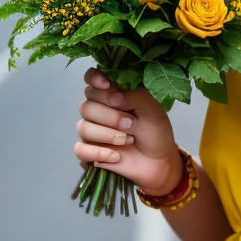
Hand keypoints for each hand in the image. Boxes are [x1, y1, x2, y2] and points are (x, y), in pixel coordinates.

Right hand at [74, 68, 181, 194]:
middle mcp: (98, 109)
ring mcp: (92, 131)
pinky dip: (97, 153)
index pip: (91, 79)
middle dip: (109, 115)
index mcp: (112, 94)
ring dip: (107, 134)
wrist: (159, 161)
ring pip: (83, 127)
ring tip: (129, 139)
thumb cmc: (156, 131)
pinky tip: (116, 156)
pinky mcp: (90, 151)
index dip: (94, 79)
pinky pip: (80, 149)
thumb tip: (115, 96)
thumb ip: (136, 96)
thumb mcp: (153, 110)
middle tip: (131, 123)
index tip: (107, 85)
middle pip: (86, 105)